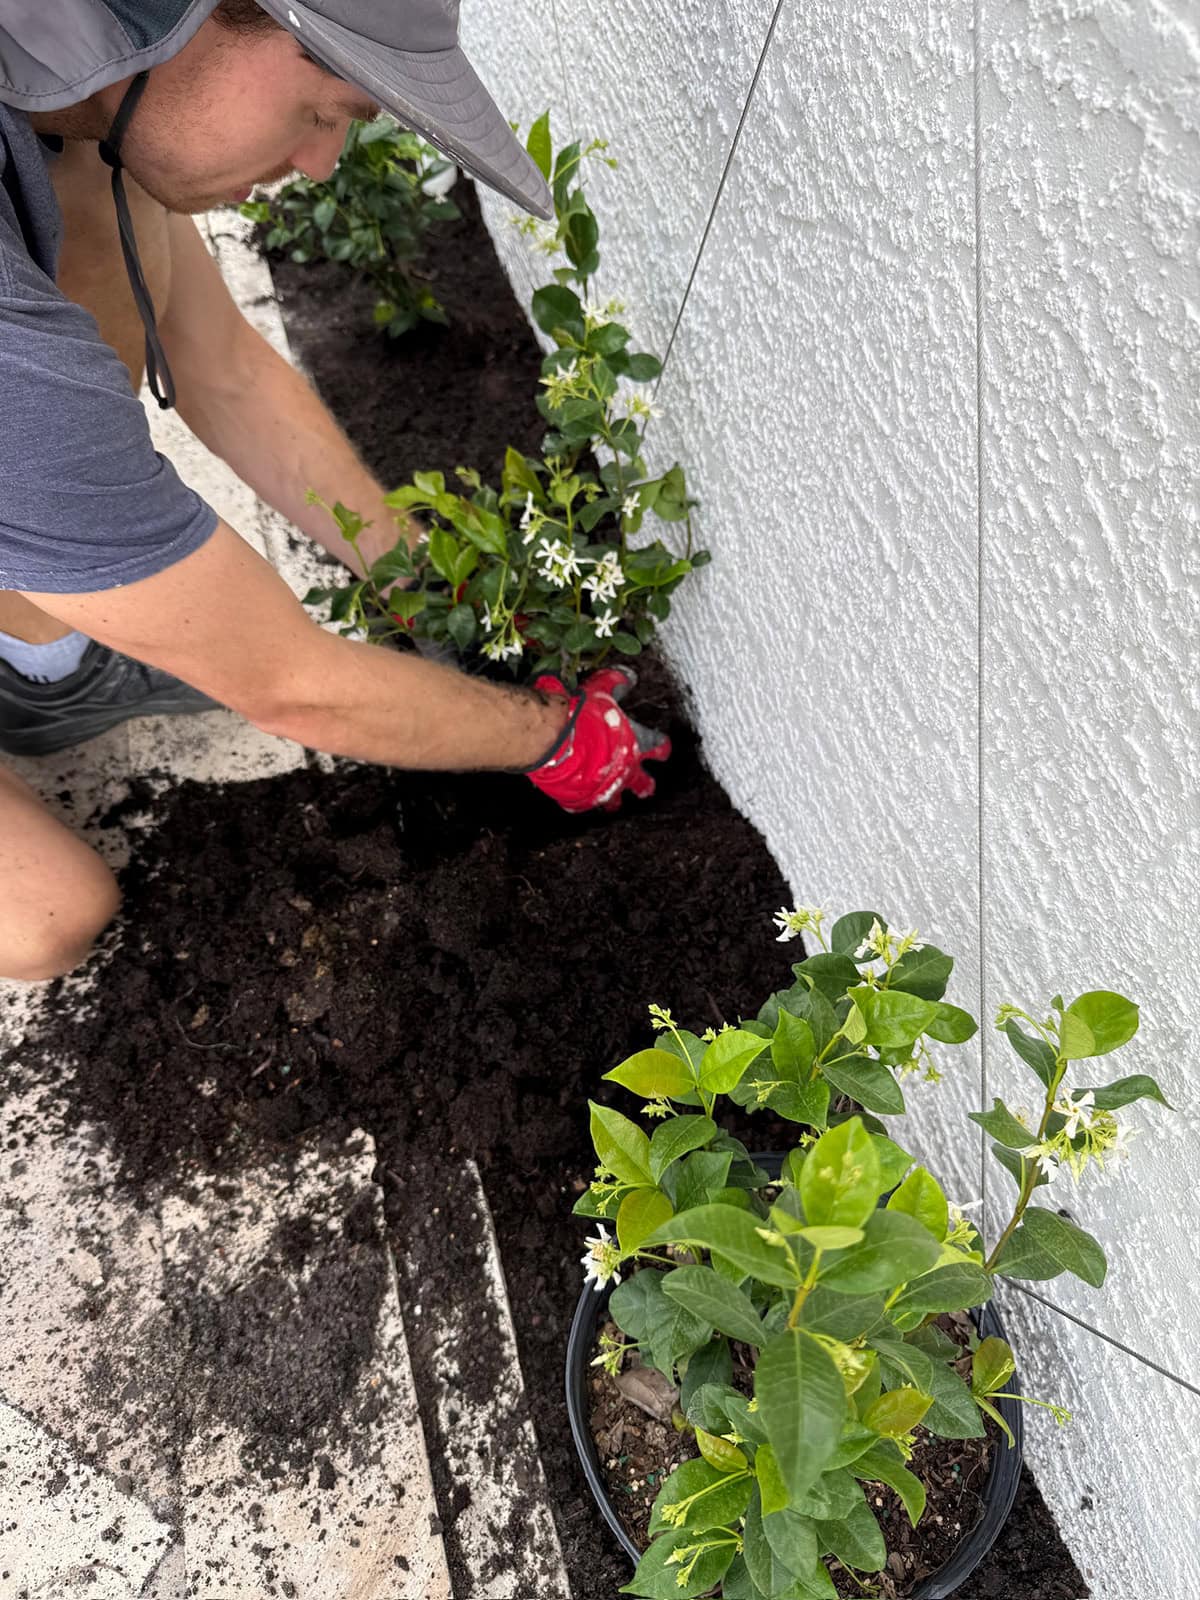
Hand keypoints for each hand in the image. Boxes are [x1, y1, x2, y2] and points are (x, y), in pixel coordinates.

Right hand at [525, 666, 670, 813]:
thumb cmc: (582, 716)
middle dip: (645, 784)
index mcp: (636, 745)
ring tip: (613, 802)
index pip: (659, 746)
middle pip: (643, 783)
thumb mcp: (603, 690)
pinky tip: (578, 798)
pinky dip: (582, 801)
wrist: (556, 741)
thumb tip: (629, 676)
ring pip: (615, 801)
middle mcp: (625, 771)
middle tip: (646, 786)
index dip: (661, 746)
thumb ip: (617, 682)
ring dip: (614, 799)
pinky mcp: (582, 799)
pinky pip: (584, 805)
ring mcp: (604, 788)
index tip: (662, 748)